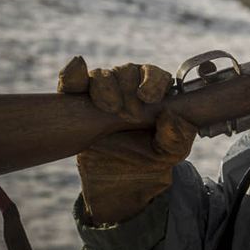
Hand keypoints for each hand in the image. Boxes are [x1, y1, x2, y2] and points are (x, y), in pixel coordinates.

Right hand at [58, 57, 196, 223]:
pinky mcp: (76, 100)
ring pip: (101, 75)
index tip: (148, 97)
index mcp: (155, 91)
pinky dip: (72, 76)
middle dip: (129, 91)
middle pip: (127, 71)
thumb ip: (178, 136)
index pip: (155, 74)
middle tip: (129, 116)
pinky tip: (76, 85)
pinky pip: (71, 80)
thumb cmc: (150, 157)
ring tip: (110, 110)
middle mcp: (128, 85)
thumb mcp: (172, 152)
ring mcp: (101, 91)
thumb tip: (169, 116)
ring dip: (106, 89)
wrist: (118, 178)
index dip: (153, 81)